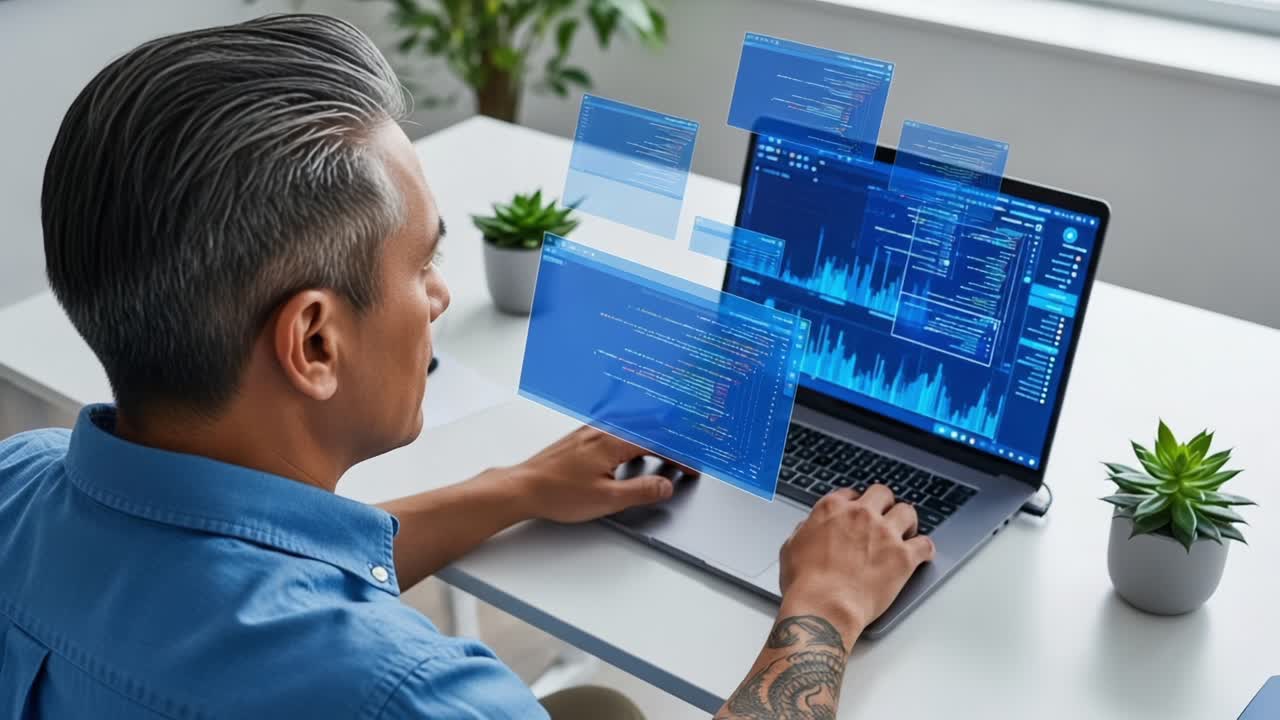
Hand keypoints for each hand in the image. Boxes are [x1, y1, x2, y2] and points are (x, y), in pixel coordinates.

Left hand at [510, 426, 694, 523]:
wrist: (522, 487)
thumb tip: (665, 485)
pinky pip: (616, 428)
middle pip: (647, 425)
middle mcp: (602, 430)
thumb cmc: (557, 493)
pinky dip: (635, 435)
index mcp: (612, 442)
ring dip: (653, 433)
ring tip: (668, 446)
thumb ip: (640, 491)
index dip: (680, 456)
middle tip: (689, 451)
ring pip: (631, 424)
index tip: (693, 468)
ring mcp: (590, 431)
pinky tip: (632, 445)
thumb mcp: (606, 499)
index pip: (657, 443)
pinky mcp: (581, 438)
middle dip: (672, 438)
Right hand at [778, 485, 934, 636]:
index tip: (859, 512)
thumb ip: (805, 530)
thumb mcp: (791, 547)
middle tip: (884, 517)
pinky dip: (925, 549)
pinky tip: (922, 554)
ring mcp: (884, 534)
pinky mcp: (903, 557)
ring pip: (908, 512)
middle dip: (884, 504)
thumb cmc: (805, 583)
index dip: (856, 503)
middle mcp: (861, 515)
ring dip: (907, 521)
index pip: (850, 493)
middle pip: (882, 494)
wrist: (824, 607)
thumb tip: (810, 527)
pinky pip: (925, 544)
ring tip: (907, 532)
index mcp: (832, 509)